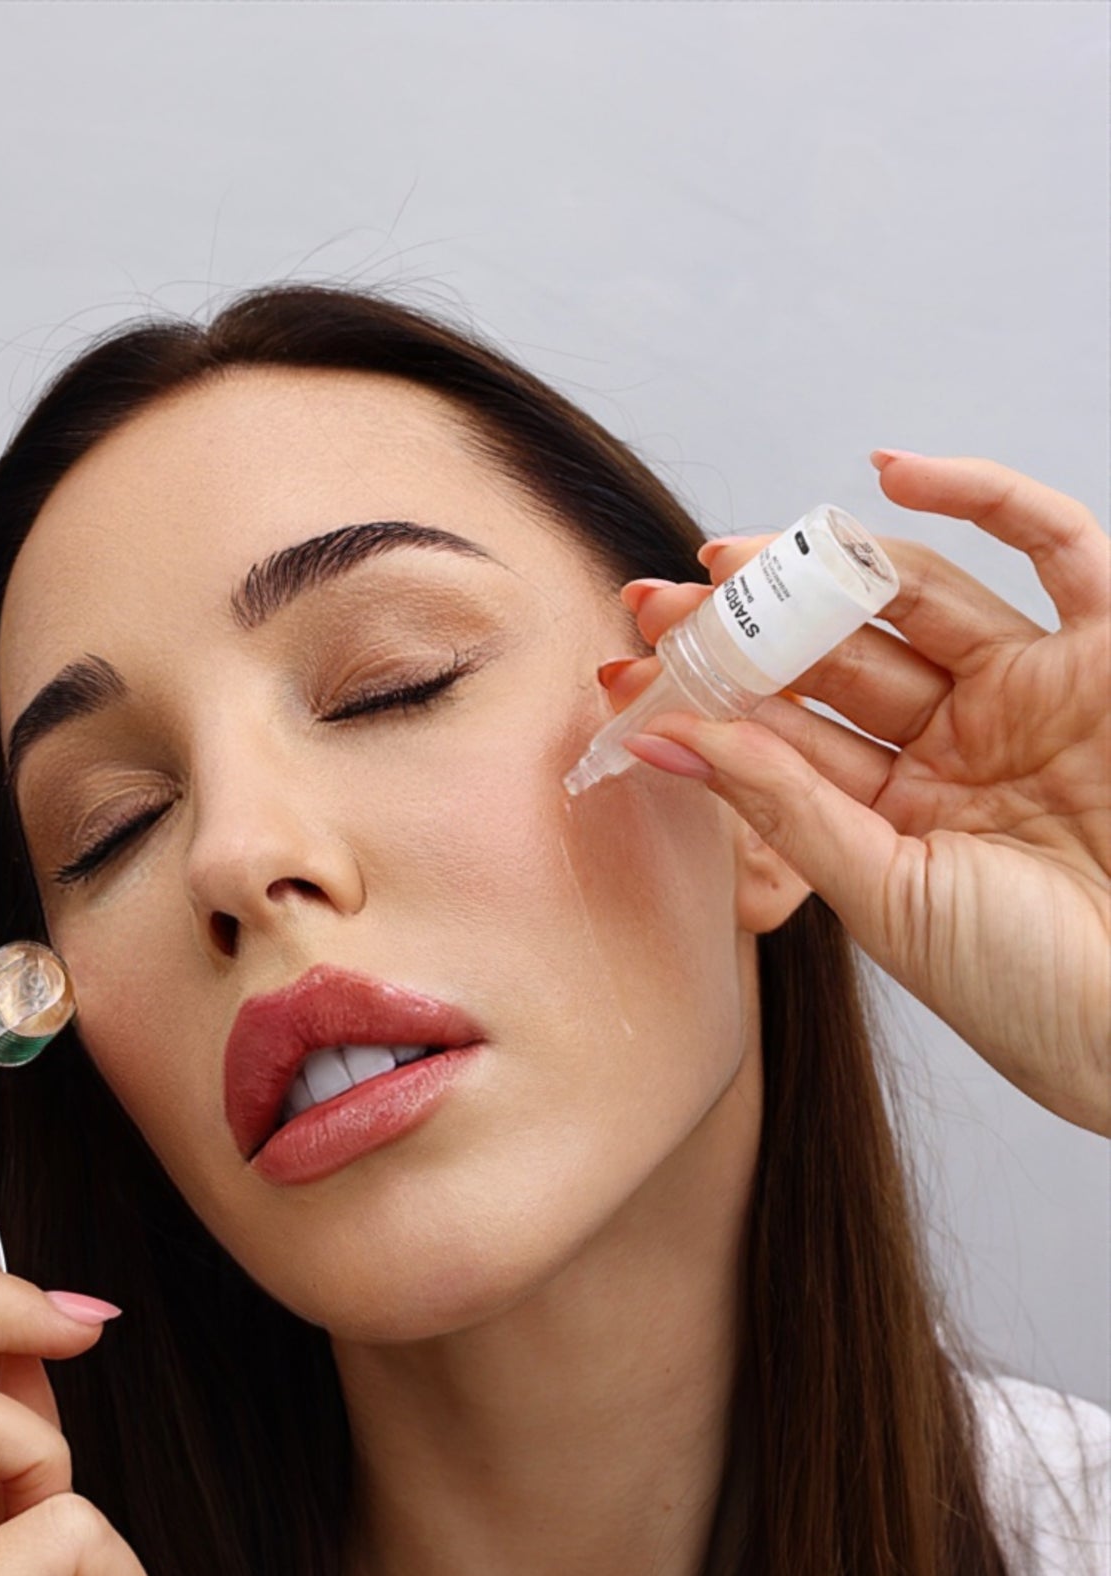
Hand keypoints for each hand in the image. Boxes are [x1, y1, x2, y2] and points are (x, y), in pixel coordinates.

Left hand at [599, 454, 1110, 1136]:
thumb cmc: (1025, 987)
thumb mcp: (883, 896)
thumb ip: (783, 808)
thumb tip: (662, 738)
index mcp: (900, 809)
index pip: (790, 729)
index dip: (710, 696)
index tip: (627, 673)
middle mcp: (961, 743)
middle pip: (837, 656)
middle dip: (745, 626)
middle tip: (657, 601)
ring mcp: (1031, 693)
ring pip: (915, 598)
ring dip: (822, 567)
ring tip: (730, 560)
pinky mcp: (1107, 654)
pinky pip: (1056, 545)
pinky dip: (984, 497)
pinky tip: (892, 473)